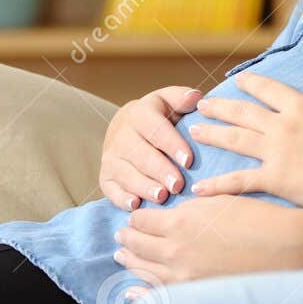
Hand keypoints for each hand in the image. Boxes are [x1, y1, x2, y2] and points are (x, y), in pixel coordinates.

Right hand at [98, 85, 201, 210]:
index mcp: (140, 114)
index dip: (172, 145)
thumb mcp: (169, 100)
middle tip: (178, 185)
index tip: (188, 160)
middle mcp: (121, 135)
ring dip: (143, 186)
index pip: (156, 130)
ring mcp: (111, 157)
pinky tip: (136, 205)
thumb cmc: (159, 115)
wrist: (127, 126)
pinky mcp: (105, 176)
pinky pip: (110, 189)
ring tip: (161, 197)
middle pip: (141, 155)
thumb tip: (196, 98)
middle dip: (160, 171)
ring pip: (125, 173)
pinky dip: (121, 199)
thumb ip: (182, 98)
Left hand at [112, 195, 302, 287]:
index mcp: (180, 223)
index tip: (135, 216)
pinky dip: (141, 292)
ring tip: (122, 255)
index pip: (144, 220)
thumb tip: (173, 212)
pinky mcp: (194, 293)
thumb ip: (191, 206)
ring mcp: (182, 277)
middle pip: (139, 245)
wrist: (285, 248)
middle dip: (128, 238)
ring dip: (131, 261)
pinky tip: (131, 290)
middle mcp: (174, 252)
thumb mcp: (221, 201)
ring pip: (144, 270)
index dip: (138, 217)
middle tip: (121, 235)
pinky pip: (158, 295)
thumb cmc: (258, 218)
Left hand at [188, 64, 302, 209]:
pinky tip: (200, 188)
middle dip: (220, 107)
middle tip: (201, 105)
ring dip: (212, 134)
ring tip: (194, 133)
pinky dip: (218, 185)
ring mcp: (276, 153)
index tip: (238, 80)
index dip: (252, 83)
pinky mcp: (275, 179)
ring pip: (235, 140)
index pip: (270, 89)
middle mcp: (284, 126)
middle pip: (243, 112)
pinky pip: (239, 180)